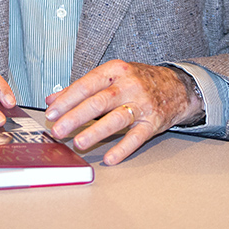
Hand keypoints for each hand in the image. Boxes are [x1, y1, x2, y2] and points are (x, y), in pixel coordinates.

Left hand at [44, 61, 203, 165]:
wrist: (177, 86)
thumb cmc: (139, 80)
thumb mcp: (111, 76)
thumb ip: (81, 87)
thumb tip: (52, 99)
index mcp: (115, 71)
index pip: (86, 85)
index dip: (67, 99)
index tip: (51, 113)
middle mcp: (128, 85)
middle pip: (98, 102)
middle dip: (75, 117)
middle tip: (58, 130)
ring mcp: (142, 104)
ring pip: (116, 118)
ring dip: (95, 131)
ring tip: (79, 142)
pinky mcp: (153, 122)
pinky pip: (136, 137)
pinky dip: (122, 148)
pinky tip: (109, 157)